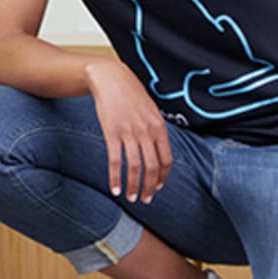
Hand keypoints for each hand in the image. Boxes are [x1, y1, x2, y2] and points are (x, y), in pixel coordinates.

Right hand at [84, 59, 171, 202]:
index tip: (156, 188)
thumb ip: (155, 131)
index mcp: (159, 127)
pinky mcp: (112, 133)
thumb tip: (157, 152)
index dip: (162, 178)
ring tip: (130, 197)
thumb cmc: (130, 95)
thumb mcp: (150, 111)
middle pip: (152, 167)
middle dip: (148, 187)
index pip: (166, 160)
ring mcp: (129, 132)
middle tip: (144, 200)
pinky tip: (115, 188)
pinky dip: (115, 177)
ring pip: (134, 167)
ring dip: (133, 186)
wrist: (111, 79)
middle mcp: (147, 131)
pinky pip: (115, 161)